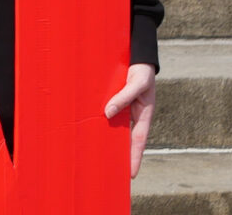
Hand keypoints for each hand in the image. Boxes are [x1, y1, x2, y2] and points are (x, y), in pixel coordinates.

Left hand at [105, 63, 156, 178]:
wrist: (137, 55)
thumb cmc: (142, 70)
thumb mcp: (137, 83)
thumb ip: (123, 97)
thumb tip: (107, 113)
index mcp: (143, 114)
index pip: (139, 141)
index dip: (135, 158)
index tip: (132, 175)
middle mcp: (132, 115)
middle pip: (125, 139)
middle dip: (119, 155)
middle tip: (110, 172)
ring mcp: (123, 109)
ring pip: (114, 128)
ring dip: (106, 139)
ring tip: (94, 156)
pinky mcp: (113, 101)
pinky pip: (106, 114)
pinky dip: (99, 122)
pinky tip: (88, 129)